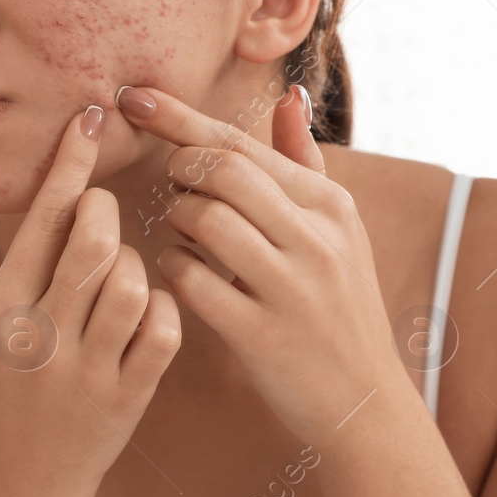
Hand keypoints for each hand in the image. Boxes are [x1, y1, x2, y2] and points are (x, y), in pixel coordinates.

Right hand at [0, 107, 182, 496]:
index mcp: (0, 307)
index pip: (40, 218)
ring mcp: (85, 370)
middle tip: (106, 215)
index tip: (92, 116)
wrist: (19, 487)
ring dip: (138, 268)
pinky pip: (164, 331)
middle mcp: (39, 335)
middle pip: (94, 241)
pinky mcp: (126, 398)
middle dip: (110, 213)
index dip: (71, 161)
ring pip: (134, 283)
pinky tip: (147, 314)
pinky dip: (166, 312)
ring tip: (122, 276)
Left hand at [116, 83, 401, 445]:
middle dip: (179, 170)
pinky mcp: (261, 335)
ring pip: (205, 220)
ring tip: (183, 231)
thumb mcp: (337, 230)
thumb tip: (285, 95)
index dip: (179, 117)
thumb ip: (303, 161)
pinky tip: (182, 272)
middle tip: (172, 187)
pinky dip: (173, 269)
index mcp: (328, 206)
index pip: (241, 144)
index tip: (133, 97)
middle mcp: (316, 240)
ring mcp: (290, 288)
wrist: (362, 402)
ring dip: (175, 220)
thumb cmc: (335, 305)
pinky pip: (192, 281)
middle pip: (220, 171)